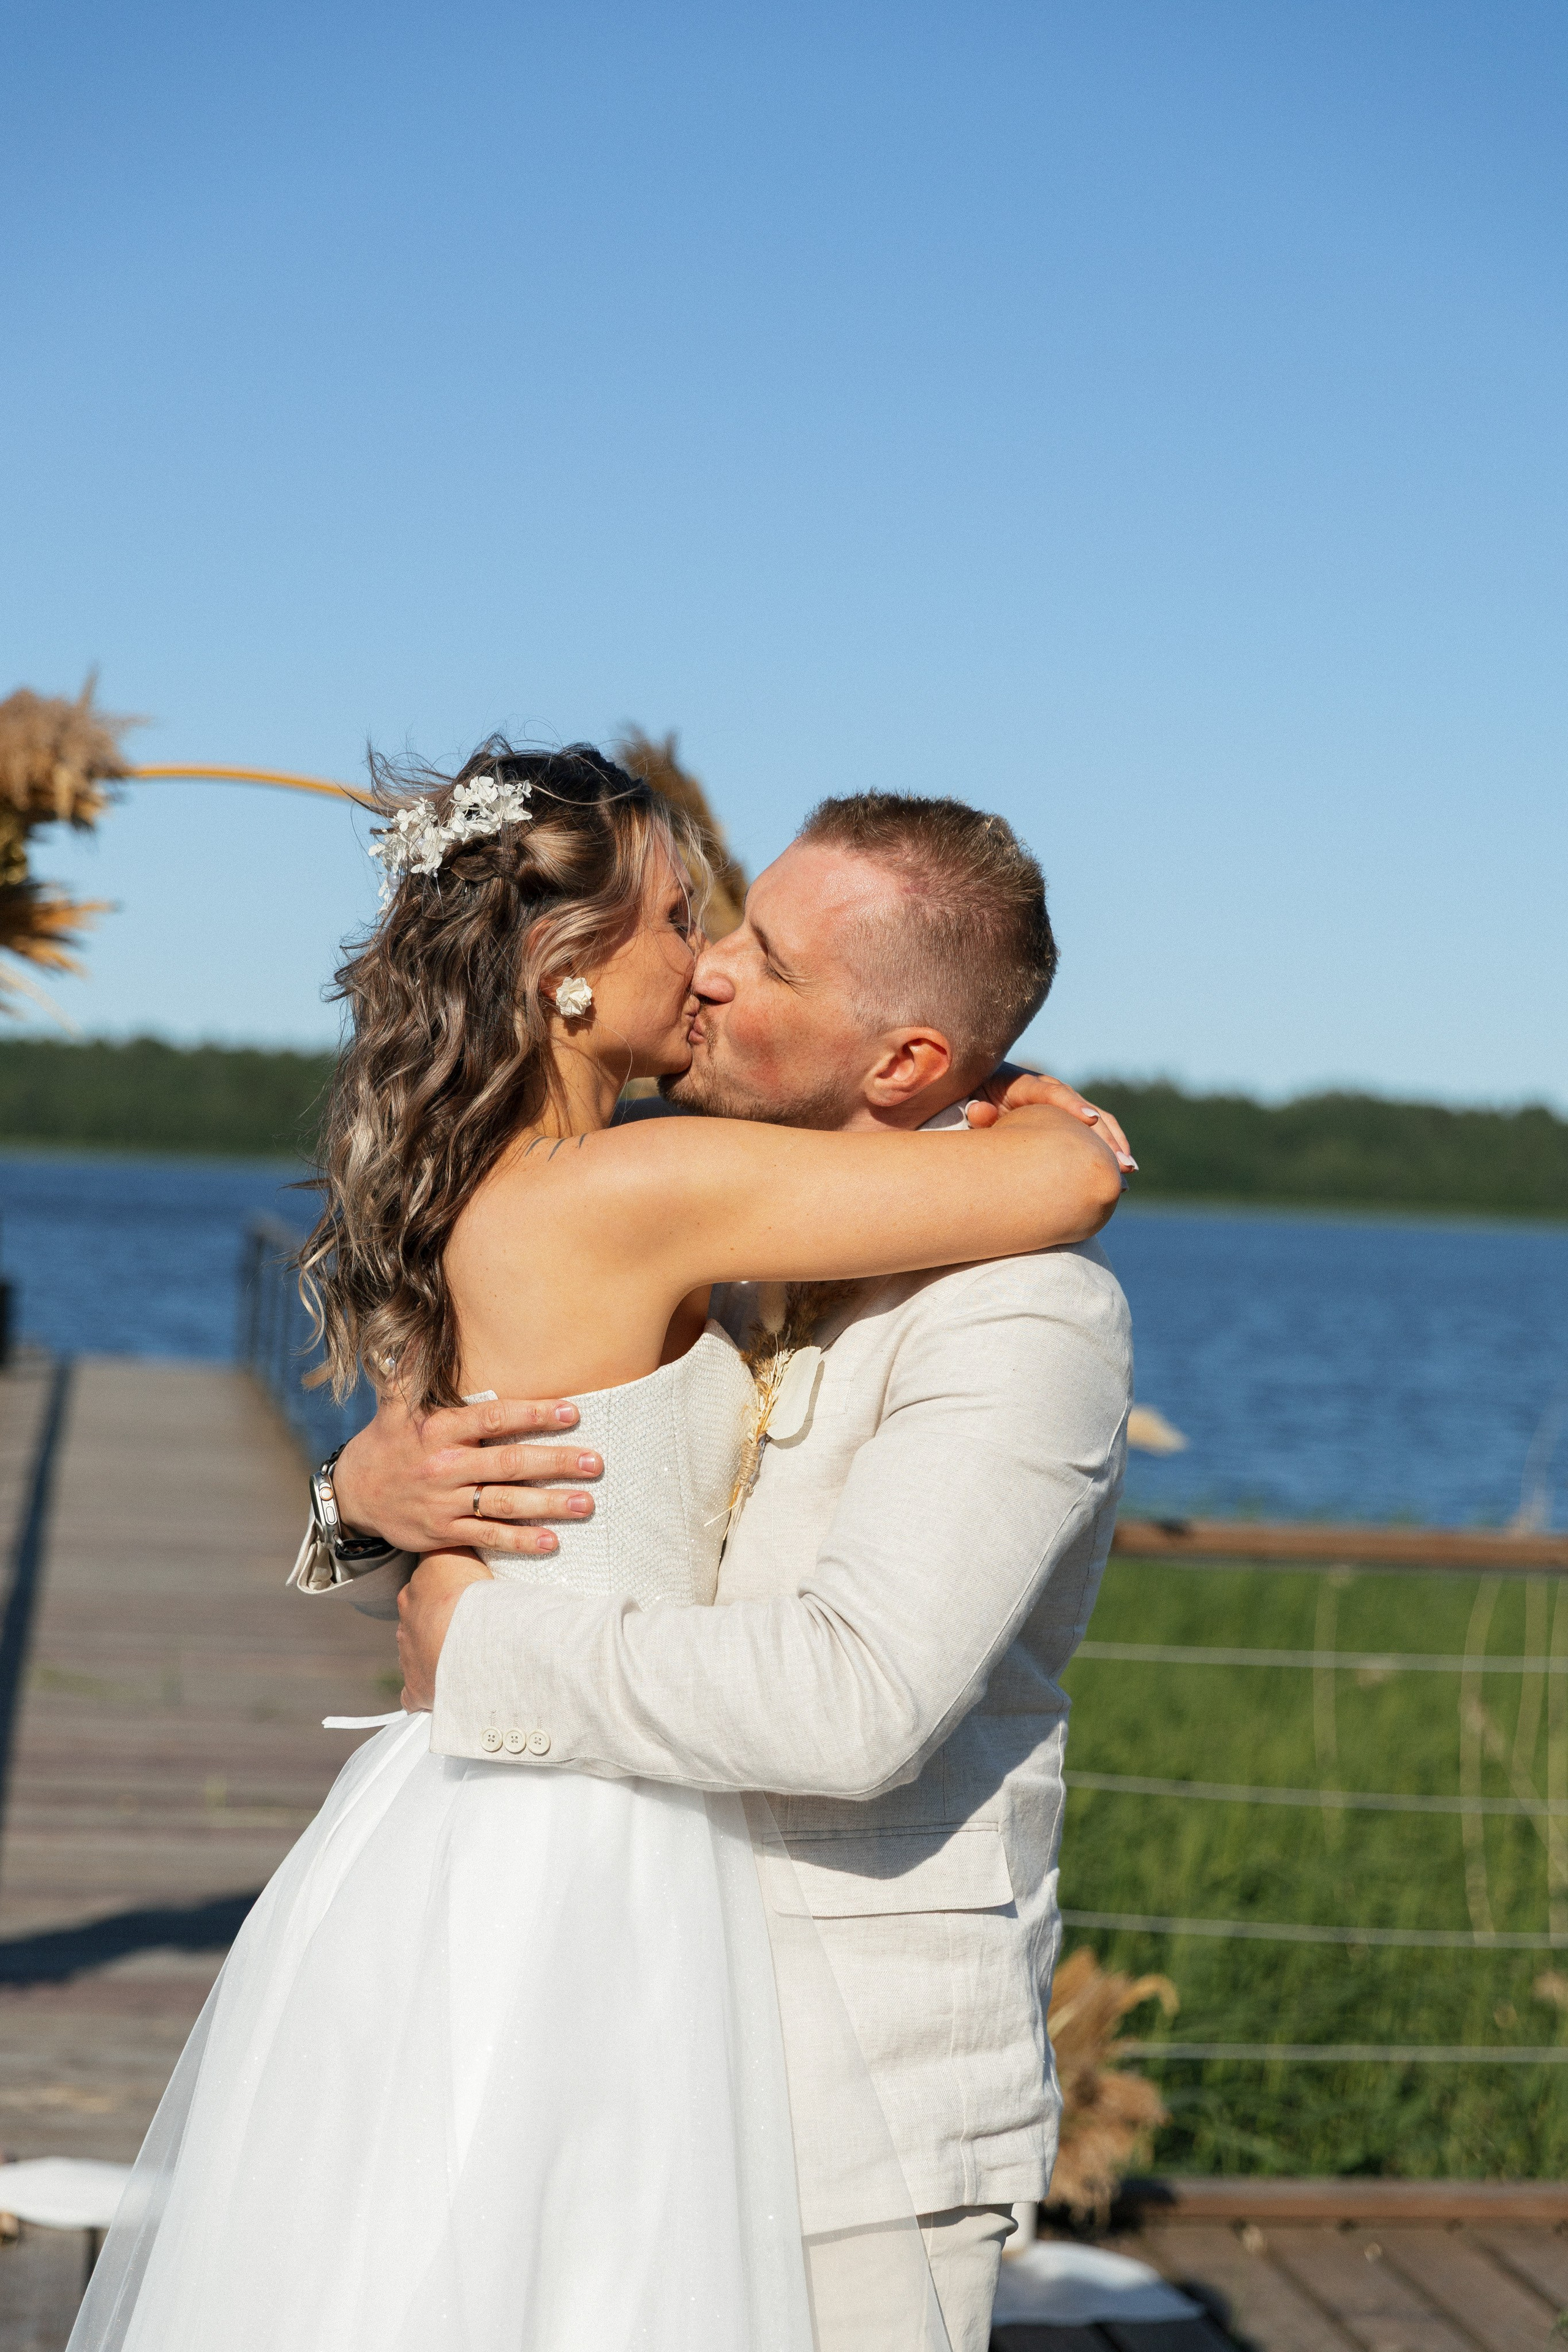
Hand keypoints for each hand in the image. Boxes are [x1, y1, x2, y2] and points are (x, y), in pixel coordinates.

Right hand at [332, 1390, 602, 1557]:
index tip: (571, 1412)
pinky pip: (487, 1538)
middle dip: (553, 1462)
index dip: (532, 1414)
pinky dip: (519, 1541)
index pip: (493, 1418)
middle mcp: (444, 1466)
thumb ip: (414, 1366)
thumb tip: (425, 1326)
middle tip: (594, 1462)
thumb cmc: (388, 1441)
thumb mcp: (395, 1402)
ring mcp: (445, 1503)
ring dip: (547, 1505)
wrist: (354, 1494)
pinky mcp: (444, 1534)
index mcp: (438, 1429)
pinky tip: (551, 1542)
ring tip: (585, 1503)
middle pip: (507, 1464)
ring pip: (504, 1504)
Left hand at [397, 1551, 492, 1711]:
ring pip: (417, 1652)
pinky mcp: (415, 1686)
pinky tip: (440, 1695)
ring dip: (435, 1655)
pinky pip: (413, 1693)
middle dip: (436, 1623)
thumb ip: (466, 1547)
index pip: (424, 1584)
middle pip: (418, 1617)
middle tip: (467, 1627)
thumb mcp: (468, 1555)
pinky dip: (424, 1694)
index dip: (443, 1589)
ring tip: (465, 1659)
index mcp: (418, 1588)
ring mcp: (408, 1653)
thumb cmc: (475, 1594)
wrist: (471, 1638)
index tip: (460, 1595)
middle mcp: (407, 1617)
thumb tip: (477, 1532)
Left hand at [965, 1068, 1135, 1170]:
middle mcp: (1047, 1090)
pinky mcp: (1064, 1117)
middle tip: (1121, 1161)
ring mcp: (1060, 1103)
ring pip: (1095, 1120)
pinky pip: (1093, 1129)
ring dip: (1114, 1143)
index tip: (1089, 1118)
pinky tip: (1123, 1167)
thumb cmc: (968, 1097)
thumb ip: (976, 1108)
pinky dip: (1108, 1145)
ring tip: (1129, 1170)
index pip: (1052, 1093)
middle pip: (1083, 1109)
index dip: (1072, 1105)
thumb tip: (979, 1112)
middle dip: (1104, 1134)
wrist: (972, 1089)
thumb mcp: (967, 1099)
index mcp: (1022, 1083)